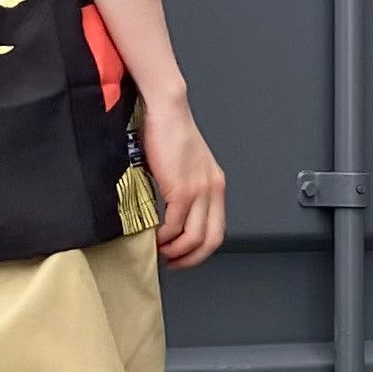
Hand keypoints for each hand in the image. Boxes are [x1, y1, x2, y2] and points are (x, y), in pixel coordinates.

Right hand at [140, 95, 225, 269]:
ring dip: (176, 251)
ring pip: (195, 237)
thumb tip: (165, 210)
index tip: (184, 254)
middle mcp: (213, 189)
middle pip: (211, 239)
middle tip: (173, 263)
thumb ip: (181, 185)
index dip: (201, 249)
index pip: (217, 228)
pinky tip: (155, 236)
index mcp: (215, 183)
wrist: (166, 108)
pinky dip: (165, 237)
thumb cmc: (167, 129)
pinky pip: (176, 225)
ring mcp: (199, 190)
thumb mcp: (182, 163)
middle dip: (192, 258)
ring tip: (161, 252)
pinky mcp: (181, 188)